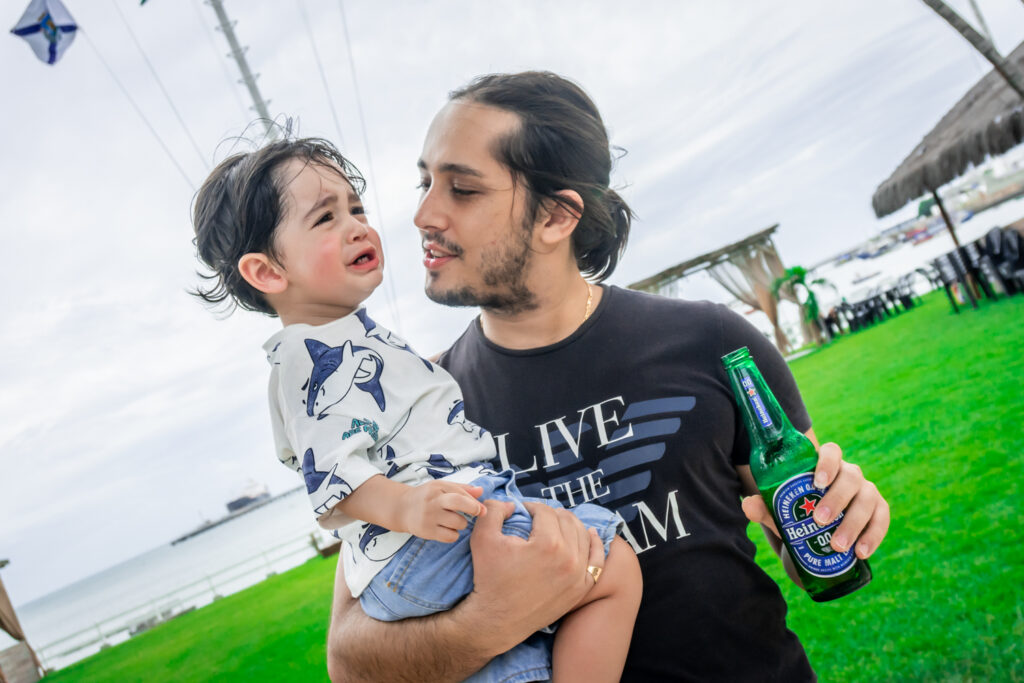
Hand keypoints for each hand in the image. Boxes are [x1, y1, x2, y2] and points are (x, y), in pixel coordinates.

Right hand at [401, 481, 484, 542]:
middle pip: (458, 503)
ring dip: (462, 523)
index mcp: (437, 487)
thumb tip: (481, 490)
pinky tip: (448, 530)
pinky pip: (450, 536)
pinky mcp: (426, 531)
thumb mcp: (442, 487)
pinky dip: (453, 535)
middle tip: (478, 513)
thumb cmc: (427, 497)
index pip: (460, 493)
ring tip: (455, 521)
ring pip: (457, 522)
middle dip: (473, 509)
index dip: (475, 502)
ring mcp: (428, 516)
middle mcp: (432, 500)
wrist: (402, 508)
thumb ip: (462, 489)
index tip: (482, 509)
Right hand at [463, 499, 603, 654]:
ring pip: (582, 535)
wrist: (496, 620)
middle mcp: (569, 559)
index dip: (531, 506)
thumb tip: (512, 504)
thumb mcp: (482, 537)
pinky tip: (589, 535)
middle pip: (566, 520)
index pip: (545, 511)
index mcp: (548, 544)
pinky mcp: (581, 589)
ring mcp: (578, 575)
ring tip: (555, 524)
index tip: (522, 511)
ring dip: (569, 525)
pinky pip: (596, 560)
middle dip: (550, 514)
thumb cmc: (489, 578)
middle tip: (536, 518)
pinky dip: (594, 545)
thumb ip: (494, 509)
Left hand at [741, 441, 889, 558]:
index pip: (831, 451)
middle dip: (837, 498)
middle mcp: (849, 474)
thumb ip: (764, 506)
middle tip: (820, 520)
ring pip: (868, 499)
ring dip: (854, 523)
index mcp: (825, 465)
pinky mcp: (879, 511)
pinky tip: (860, 553)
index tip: (816, 482)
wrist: (816, 531)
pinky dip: (873, 536)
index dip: (827, 463)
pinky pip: (882, 519)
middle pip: (851, 477)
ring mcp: (866, 491)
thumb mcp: (780, 510)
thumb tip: (748, 505)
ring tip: (837, 546)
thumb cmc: (797, 511)